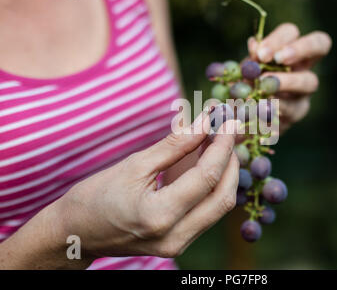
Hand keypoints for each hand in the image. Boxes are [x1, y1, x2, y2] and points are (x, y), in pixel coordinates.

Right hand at [57, 112, 239, 259]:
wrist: (75, 233)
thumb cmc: (96, 196)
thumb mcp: (135, 165)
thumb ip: (174, 146)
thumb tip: (205, 123)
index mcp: (159, 215)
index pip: (206, 177)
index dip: (223, 146)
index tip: (230, 122)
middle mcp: (174, 237)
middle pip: (223, 197)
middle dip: (231, 161)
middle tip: (229, 132)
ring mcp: (177, 244)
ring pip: (219, 207)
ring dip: (224, 174)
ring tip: (219, 144)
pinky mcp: (178, 243)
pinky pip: (207, 213)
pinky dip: (211, 187)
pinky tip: (205, 163)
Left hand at [248, 23, 331, 132]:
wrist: (241, 117)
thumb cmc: (245, 85)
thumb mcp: (244, 71)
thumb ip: (251, 59)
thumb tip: (254, 43)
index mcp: (288, 50)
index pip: (291, 32)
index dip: (280, 39)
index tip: (261, 54)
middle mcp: (303, 65)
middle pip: (320, 44)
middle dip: (300, 49)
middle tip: (278, 59)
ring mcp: (303, 90)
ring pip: (309, 81)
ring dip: (286, 81)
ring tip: (264, 87)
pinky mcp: (296, 113)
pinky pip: (292, 109)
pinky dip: (274, 108)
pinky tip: (260, 109)